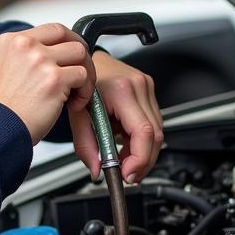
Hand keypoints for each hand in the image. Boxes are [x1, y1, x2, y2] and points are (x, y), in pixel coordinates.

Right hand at [0, 24, 94, 143]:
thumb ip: (20, 56)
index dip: (65, 43)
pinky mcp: (54, 79)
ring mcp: (41, 60)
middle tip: (80, 71)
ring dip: (85, 73)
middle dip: (79, 54)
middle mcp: (25, 46)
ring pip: (79, 53)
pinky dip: (84, 91)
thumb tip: (45, 52)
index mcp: (11, 41)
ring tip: (77, 92)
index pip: (50, 30)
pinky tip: (74, 104)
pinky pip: (83, 76)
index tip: (69, 57)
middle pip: (67, 36)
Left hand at [69, 52, 162, 182]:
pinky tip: (127, 142)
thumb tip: (97, 169)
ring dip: (143, 152)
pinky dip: (143, 139)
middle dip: (143, 161)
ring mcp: (147, 87)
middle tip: (127, 173)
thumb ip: (85, 145)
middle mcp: (139, 86)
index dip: (140, 158)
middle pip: (155, 135)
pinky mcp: (149, 91)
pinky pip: (154, 122)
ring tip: (124, 159)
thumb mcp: (77, 116)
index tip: (128, 173)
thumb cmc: (82, 83)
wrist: (86, 61)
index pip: (143, 131)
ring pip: (158, 131)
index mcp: (121, 90)